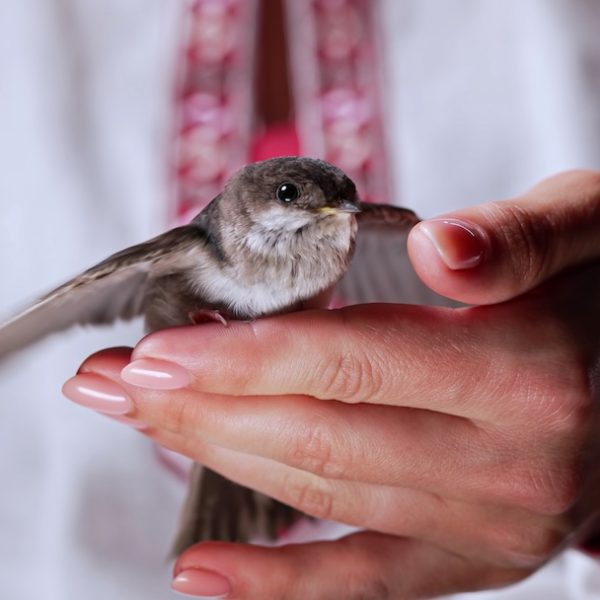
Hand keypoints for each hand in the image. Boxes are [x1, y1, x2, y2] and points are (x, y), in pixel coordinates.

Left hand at [63, 170, 599, 598]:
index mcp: (529, 369)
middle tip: (113, 383)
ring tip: (137, 424)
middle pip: (315, 433)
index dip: (243, 360)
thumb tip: (443, 249)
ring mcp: (491, 525)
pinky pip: (363, 582)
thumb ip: (515, 240)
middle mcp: (510, 464)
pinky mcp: (473, 556)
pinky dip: (280, 584)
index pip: (350, 363)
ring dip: (216, 458)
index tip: (154, 354)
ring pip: (322, 494)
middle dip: (199, 408)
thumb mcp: (581, 229)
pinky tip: (203, 573)